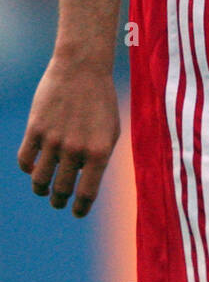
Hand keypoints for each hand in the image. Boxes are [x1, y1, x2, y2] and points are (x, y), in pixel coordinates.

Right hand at [17, 55, 119, 216]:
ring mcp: (53, 139)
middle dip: (58, 200)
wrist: (82, 68)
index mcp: (99, 152)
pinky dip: (28, 168)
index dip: (80, 209)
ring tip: (44, 189)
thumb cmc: (101, 100)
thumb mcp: (111, 130)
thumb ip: (100, 158)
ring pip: (39, 180)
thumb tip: (84, 184)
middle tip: (58, 201)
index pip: (86, 194)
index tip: (76, 213)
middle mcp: (76, 149)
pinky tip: (33, 167)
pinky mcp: (35, 128)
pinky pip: (24, 160)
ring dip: (41, 189)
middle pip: (60, 190)